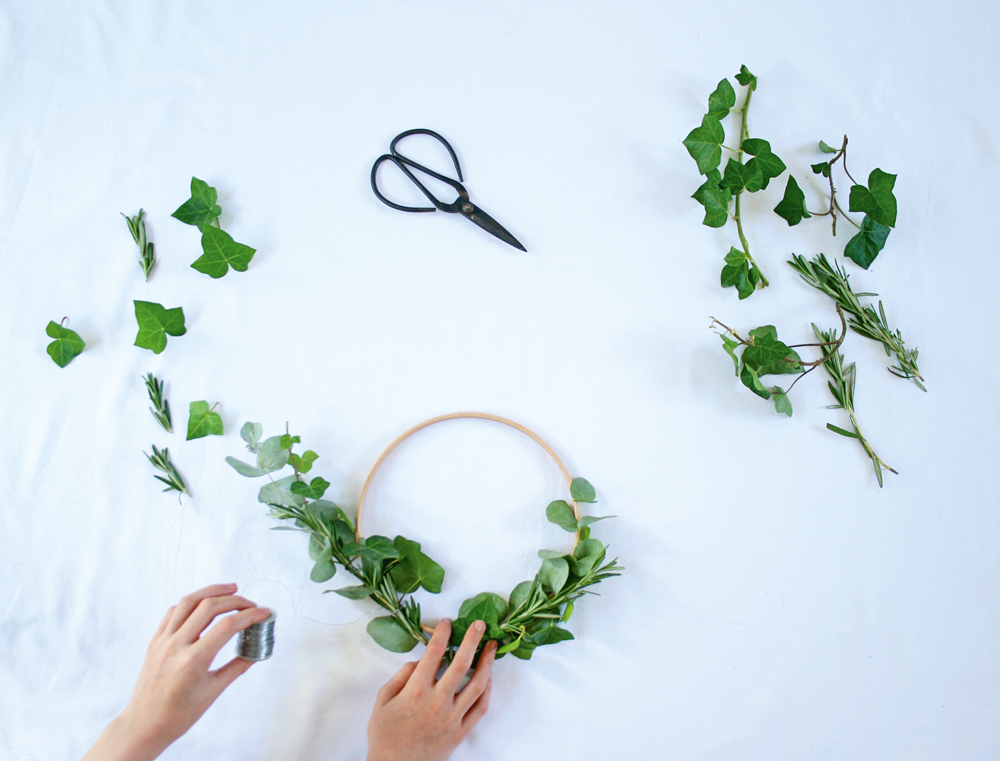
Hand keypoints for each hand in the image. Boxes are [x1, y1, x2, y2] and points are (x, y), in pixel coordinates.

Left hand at [82, 583, 270, 760]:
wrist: (145, 725)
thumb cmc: (179, 714)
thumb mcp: (214, 691)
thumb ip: (237, 667)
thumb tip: (255, 651)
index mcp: (193, 661)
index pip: (227, 626)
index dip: (250, 615)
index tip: (263, 613)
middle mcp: (176, 645)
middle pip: (209, 606)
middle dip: (235, 600)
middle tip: (251, 604)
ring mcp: (163, 641)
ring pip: (189, 602)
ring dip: (212, 591)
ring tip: (231, 589)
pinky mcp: (155, 640)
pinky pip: (173, 612)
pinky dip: (191, 603)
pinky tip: (204, 604)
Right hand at [366, 618, 496, 760]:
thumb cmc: (384, 734)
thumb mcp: (383, 701)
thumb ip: (400, 676)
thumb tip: (420, 660)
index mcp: (416, 691)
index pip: (434, 653)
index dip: (442, 634)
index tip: (446, 622)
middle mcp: (437, 702)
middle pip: (461, 664)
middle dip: (472, 640)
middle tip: (480, 624)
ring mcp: (452, 718)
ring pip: (477, 685)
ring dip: (487, 662)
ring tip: (492, 647)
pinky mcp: (460, 732)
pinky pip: (479, 708)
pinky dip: (487, 690)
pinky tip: (489, 677)